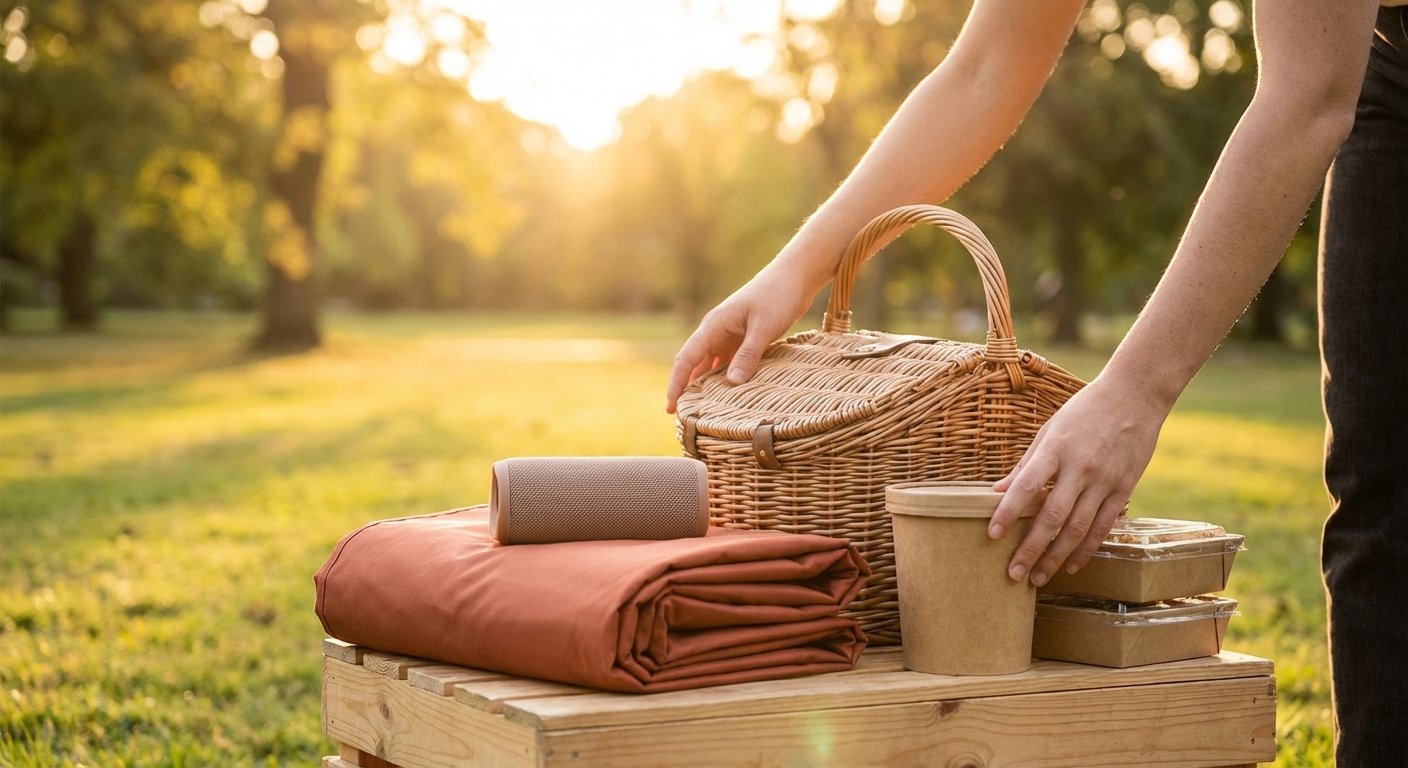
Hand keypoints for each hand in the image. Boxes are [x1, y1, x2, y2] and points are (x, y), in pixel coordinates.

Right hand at [665, 265, 816, 413]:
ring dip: (706, 386)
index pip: (686, 358)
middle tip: (685, 418)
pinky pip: (728, 363)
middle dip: (687, 389)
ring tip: (704, 412)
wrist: (795, 276)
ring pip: (711, 365)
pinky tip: (729, 395)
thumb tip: (733, 383)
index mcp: (714, 325)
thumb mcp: (764, 327)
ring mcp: (730, 335)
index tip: (671, 408)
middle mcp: (717, 331)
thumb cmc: (778, 296)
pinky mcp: (744, 339)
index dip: (676, 384)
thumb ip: (748, 354)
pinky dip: (725, 378)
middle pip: (694, 365)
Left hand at [988, 375, 1169, 585]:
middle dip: (1031, 548)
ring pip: (1078, 529)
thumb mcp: (1048, 430)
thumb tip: (997, 491)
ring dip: (1055, 557)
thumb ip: (1025, 464)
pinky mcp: (1124, 489)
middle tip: (1013, 573)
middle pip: (1052, 516)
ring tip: (1038, 578)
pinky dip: (1086, 549)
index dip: (1008, 512)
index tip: (991, 534)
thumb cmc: (1084, 411)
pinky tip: (1071, 565)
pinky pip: (1103, 526)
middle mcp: (1080, 468)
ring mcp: (1104, 481)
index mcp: (1055, 449)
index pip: (1026, 486)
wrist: (1134, 396)